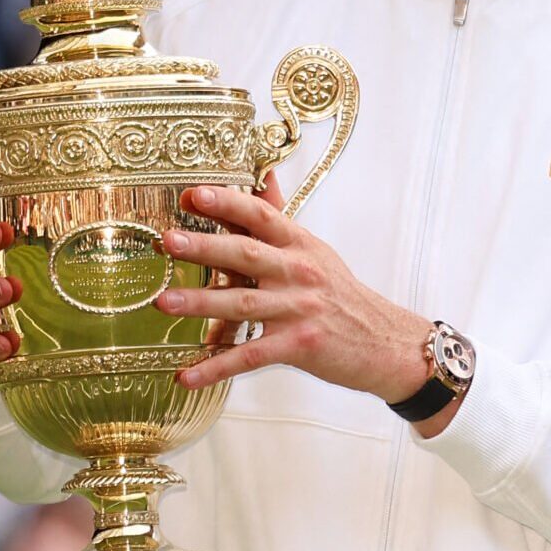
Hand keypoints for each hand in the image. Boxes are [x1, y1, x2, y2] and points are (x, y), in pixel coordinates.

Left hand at [155, 176, 431, 398]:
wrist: (386, 343)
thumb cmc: (342, 296)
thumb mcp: (315, 251)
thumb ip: (280, 218)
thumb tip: (264, 175)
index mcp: (300, 245)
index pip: (262, 216)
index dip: (228, 203)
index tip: (193, 194)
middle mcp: (299, 273)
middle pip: (248, 255)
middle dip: (205, 247)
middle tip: (169, 241)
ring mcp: (299, 310)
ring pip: (243, 304)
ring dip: (201, 304)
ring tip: (164, 302)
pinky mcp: (299, 346)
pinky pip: (250, 356)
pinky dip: (216, 367)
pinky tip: (186, 375)